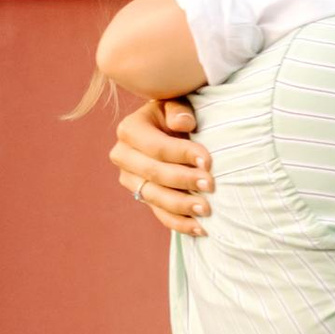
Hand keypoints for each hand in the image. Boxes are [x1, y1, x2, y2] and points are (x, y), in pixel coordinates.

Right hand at [113, 93, 213, 235]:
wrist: (170, 131)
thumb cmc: (176, 115)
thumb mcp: (176, 105)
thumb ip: (179, 110)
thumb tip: (183, 123)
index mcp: (129, 130)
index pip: (156, 146)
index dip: (182, 154)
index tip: (208, 161)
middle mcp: (123, 156)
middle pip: (154, 174)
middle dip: (184, 180)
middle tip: (211, 186)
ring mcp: (130, 180)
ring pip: (155, 197)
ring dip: (182, 206)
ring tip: (207, 209)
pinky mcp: (142, 197)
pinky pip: (159, 215)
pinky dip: (180, 224)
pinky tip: (200, 228)